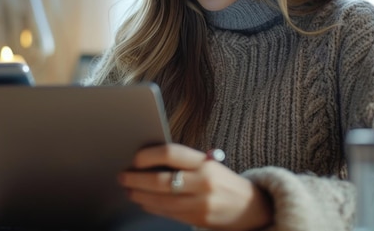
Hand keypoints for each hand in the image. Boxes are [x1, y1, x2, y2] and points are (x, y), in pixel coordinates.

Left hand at [118, 143, 271, 230]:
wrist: (251, 207)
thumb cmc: (223, 181)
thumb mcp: (208, 164)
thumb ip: (184, 162)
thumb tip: (149, 160)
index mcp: (205, 162)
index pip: (171, 153)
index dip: (149, 155)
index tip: (135, 158)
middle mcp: (204, 182)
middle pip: (161, 180)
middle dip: (137, 179)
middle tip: (123, 176)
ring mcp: (201, 203)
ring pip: (161, 200)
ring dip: (140, 194)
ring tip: (129, 189)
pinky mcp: (198, 219)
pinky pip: (168, 213)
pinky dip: (151, 207)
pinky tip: (143, 201)